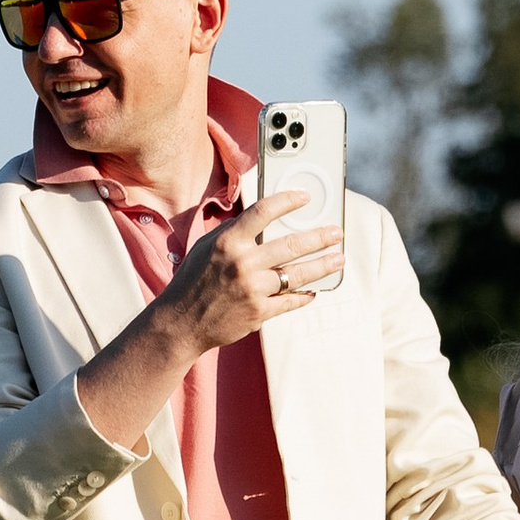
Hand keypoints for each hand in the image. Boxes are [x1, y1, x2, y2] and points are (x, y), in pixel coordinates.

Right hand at [159, 189, 342, 347]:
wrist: (181, 322)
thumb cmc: (192, 280)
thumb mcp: (206, 247)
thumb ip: (233, 232)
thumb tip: (261, 217)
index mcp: (228, 241)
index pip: (264, 212)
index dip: (288, 201)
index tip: (305, 197)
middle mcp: (243, 263)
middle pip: (292, 244)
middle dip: (320, 237)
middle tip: (336, 232)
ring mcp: (253, 289)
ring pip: (298, 274)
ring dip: (323, 266)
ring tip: (338, 259)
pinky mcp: (259, 312)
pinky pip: (290, 301)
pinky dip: (305, 295)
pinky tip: (315, 291)